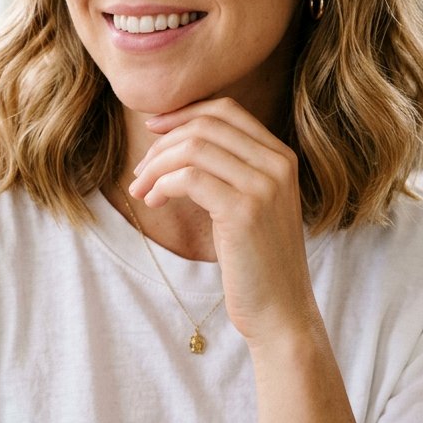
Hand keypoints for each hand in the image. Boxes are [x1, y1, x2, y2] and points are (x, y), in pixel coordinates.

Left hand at [130, 97, 318, 346]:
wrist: (281, 311)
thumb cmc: (256, 260)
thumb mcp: (250, 203)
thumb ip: (229, 169)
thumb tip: (176, 139)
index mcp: (281, 157)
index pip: (226, 110)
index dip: (183, 113)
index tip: (153, 129)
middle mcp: (278, 164)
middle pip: (206, 125)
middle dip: (163, 142)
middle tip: (141, 170)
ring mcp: (264, 186)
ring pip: (193, 148)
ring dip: (156, 166)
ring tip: (142, 189)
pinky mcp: (244, 211)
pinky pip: (189, 178)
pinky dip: (162, 185)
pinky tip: (154, 202)